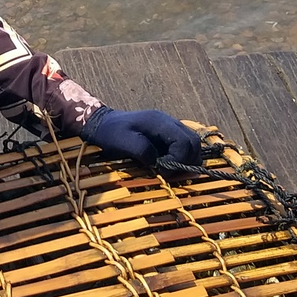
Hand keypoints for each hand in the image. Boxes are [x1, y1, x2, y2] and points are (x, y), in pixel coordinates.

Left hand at [79, 106, 202, 167]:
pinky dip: (181, 159)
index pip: (184, 142)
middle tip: (168, 174)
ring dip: (186, 162)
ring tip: (168, 171)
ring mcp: (171, 129)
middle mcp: (170, 123)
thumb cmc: (110, 133)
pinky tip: (166, 166)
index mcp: (160, 122)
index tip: (163, 171)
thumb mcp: (122, 141)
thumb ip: (142, 150)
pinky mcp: (168, 137)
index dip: (178, 160)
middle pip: (194, 144)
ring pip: (193, 146)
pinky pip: (184, 148)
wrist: (103, 124)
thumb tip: (159, 162)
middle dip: (186, 162)